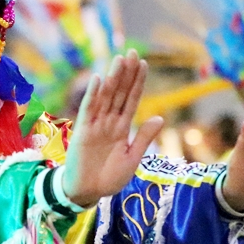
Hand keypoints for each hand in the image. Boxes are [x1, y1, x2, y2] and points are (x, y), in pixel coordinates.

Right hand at [62, 50, 164, 206]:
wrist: (88, 192)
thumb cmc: (110, 177)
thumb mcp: (133, 158)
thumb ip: (144, 137)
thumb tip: (160, 117)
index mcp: (123, 128)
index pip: (132, 99)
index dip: (138, 82)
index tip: (144, 63)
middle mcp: (110, 122)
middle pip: (120, 93)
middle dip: (126, 73)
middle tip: (132, 52)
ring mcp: (96, 125)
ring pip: (106, 96)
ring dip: (113, 78)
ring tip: (119, 59)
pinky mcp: (83, 131)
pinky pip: (89, 109)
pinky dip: (93, 94)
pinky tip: (99, 79)